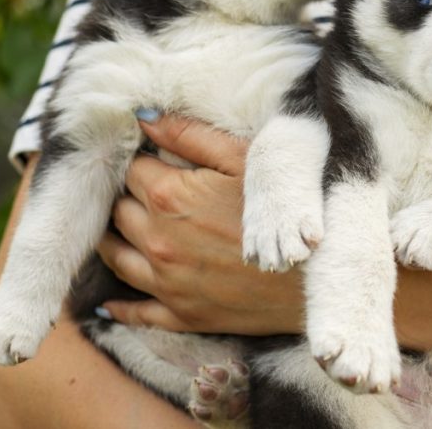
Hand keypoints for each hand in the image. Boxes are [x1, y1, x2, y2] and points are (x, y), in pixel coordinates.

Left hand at [96, 113, 304, 334]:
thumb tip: (142, 117)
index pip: (132, 172)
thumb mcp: (245, 159)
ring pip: (116, 257)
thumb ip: (190, 135)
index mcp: (170, 198)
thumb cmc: (289, 208)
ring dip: (116, 239)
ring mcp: (168, 283)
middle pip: (119, 212)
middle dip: (128, 198)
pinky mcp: (183, 315)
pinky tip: (112, 302)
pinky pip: (136, 313)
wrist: (319, 273)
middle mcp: (158, 241)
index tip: (156, 162)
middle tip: (146, 192)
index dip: (143, 163)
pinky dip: (120, 306)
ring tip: (125, 229)